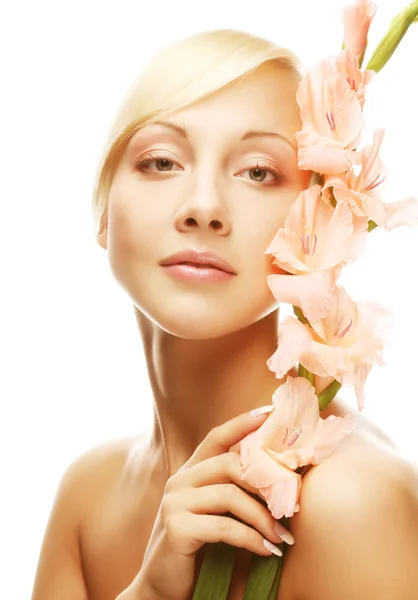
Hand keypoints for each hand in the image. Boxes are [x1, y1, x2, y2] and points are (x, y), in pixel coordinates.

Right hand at [127, 408, 293, 599]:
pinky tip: (266, 551)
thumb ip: (231, 491)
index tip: (270, 413)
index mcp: (189, 472)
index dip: (242, 423)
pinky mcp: (176, 528)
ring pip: (231, 495)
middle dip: (266, 482)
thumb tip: (277, 479)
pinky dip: (252, 539)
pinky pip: (225, 527)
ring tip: (283, 537)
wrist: (162, 587)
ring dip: (264, 518)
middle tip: (290, 503)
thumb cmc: (196, 548)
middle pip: (230, 464)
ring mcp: (174, 502)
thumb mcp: (213, 513)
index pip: (216, 437)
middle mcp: (179, 481)